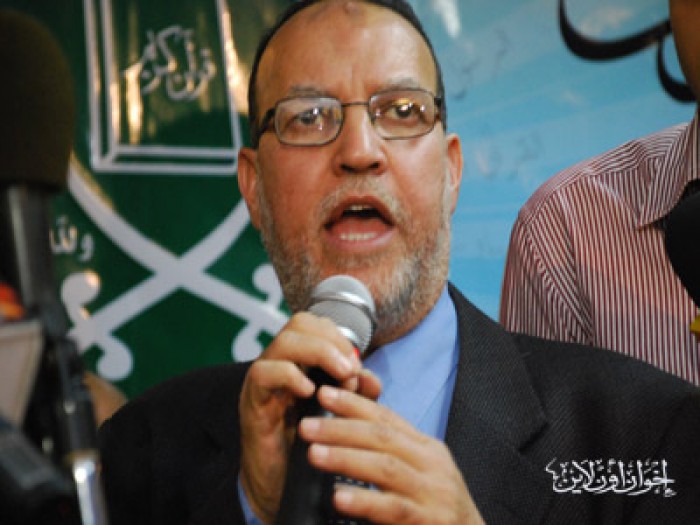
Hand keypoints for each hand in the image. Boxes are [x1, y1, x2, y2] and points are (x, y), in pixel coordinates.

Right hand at [238, 312, 380, 523]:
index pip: (317, 324)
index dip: (340, 338)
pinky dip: (290, 375)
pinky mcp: (252, 401)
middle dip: (332, 341)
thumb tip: (371, 378)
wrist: (283, 488)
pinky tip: (310, 392)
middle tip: (350, 370)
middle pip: (300, 323)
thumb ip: (356, 393)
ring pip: (284, 342)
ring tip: (341, 376)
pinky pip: (263, 373)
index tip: (357, 367)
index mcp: (299, 362)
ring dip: (319, 352)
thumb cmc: (311, 445)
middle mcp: (279, 364)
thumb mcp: (341, 414)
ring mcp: (264, 381)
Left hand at [298, 385, 484, 524]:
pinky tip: (338, 497)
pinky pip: (393, 508)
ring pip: (386, 467)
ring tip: (314, 453)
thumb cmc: (437, 508)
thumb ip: (389, 450)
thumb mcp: (419, 471)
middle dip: (341, 427)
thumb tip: (348, 428)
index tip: (324, 393)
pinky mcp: (429, 521)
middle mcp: (432, 464)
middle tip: (308, 425)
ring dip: (346, 458)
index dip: (354, 404)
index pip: (386, 417)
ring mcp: (433, 493)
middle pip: (382, 437)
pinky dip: (364, 500)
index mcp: (426, 447)